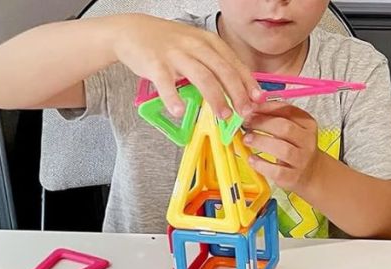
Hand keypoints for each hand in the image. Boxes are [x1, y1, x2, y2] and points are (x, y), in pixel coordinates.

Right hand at [111, 14, 260, 118]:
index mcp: (209, 42)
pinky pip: (166, 83)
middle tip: (245, 113)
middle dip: (238, 94)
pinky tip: (180, 111)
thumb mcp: (197, 46)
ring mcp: (175, 54)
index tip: (258, 100)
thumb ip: (216, 64)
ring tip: (223, 115)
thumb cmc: (168, 43)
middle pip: (223, 71)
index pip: (235, 63)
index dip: (248, 83)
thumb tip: (239, 91)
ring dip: (215, 98)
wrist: (132, 31)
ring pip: (202, 76)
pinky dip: (173, 98)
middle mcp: (195, 46)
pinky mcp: (155, 64)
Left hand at [242, 101, 322, 192]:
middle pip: (285, 128)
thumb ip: (275, 117)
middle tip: (246, 123)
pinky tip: (251, 158)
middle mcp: (307, 141)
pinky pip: (276, 170)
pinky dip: (261, 164)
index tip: (250, 108)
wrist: (311, 173)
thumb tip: (250, 107)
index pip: (288, 110)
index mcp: (308, 124)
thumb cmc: (295, 147)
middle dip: (262, 123)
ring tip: (246, 139)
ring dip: (261, 141)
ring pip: (283, 149)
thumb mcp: (292, 128)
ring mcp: (301, 160)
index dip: (266, 108)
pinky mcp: (293, 177)